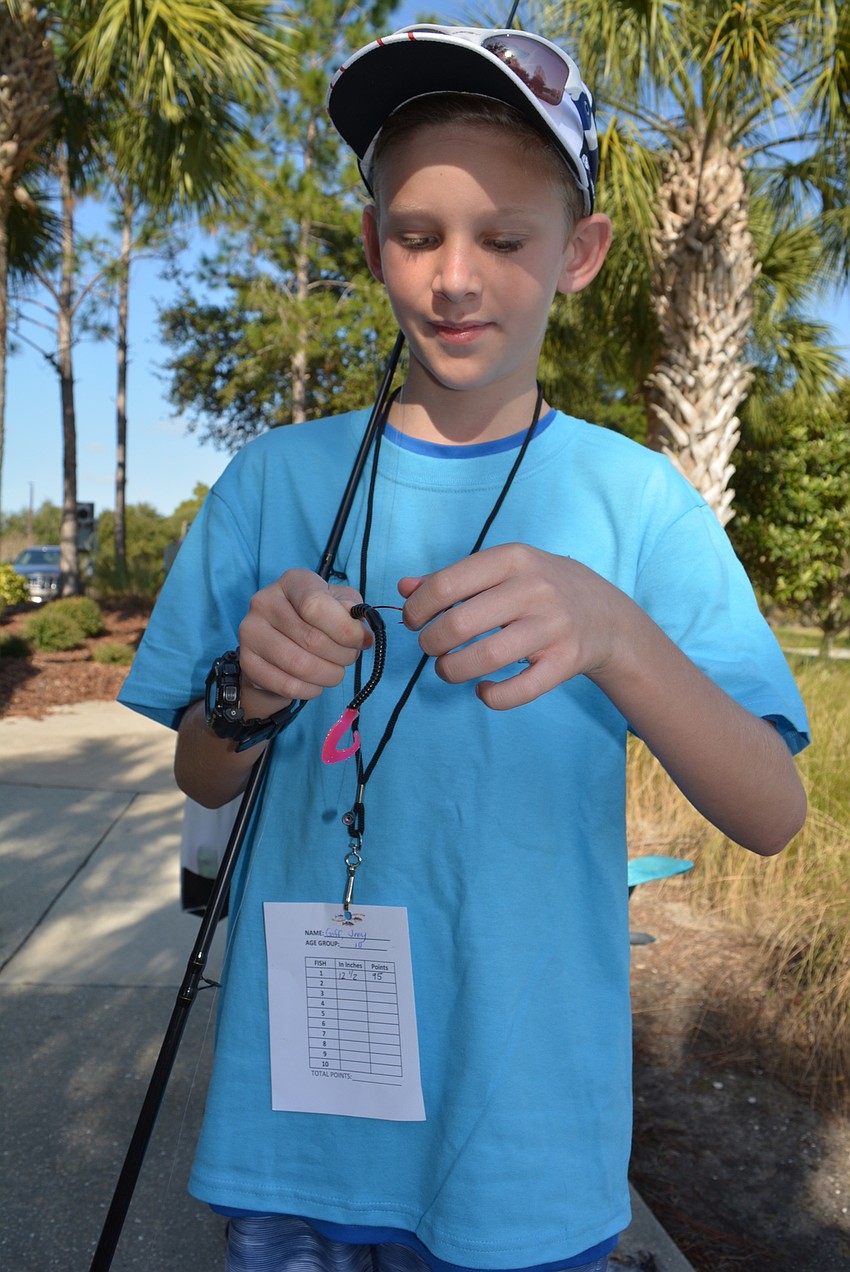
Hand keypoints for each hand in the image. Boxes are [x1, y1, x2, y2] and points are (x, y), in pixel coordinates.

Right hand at [236, 569, 370, 716]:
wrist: (280, 645)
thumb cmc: (316, 621)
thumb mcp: (339, 605)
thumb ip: (352, 611)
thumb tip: (360, 631)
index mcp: (293, 581)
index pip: (317, 605)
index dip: (345, 629)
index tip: (361, 641)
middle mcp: (265, 601)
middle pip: (312, 639)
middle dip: (342, 655)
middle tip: (349, 658)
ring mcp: (250, 631)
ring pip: (300, 666)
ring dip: (329, 675)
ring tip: (335, 671)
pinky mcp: (246, 661)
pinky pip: (287, 685)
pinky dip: (310, 690)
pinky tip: (316, 683)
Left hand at [399, 544, 631, 709]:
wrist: (606, 614)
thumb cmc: (540, 588)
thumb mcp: (502, 570)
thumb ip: (453, 578)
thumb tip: (404, 589)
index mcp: (512, 559)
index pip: (446, 585)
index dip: (418, 608)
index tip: (414, 621)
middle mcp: (534, 589)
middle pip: (459, 624)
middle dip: (431, 642)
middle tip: (431, 647)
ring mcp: (552, 627)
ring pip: (485, 658)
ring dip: (452, 670)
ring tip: (447, 669)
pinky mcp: (565, 662)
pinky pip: (518, 690)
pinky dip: (491, 697)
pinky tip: (483, 690)